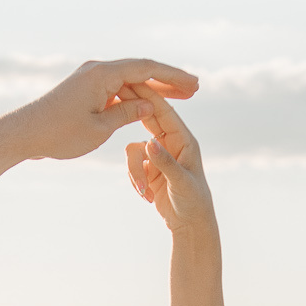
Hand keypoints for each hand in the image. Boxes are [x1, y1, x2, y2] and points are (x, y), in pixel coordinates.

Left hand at [0, 58, 197, 161]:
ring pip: (130, 79)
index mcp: (103, 74)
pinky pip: (117, 87)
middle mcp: (97, 69)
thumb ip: (127, 113)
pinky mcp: (85, 88)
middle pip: (141, 70)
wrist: (24, 134)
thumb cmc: (59, 133)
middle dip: (168, 80)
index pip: (146, 69)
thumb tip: (150, 104)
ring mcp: (90, 77)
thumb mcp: (99, 128)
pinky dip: (136, 94)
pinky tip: (150, 103)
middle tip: (194, 89)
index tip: (194, 85)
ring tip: (180, 96)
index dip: (173, 77)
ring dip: (153, 88)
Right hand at [124, 84, 213, 232]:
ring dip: (133, 171)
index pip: (163, 112)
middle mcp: (171, 143)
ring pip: (133, 151)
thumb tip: (148, 143)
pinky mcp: (148, 170)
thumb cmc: (193, 202)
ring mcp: (157, 156)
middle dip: (132, 114)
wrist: (189, 224)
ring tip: (142, 192)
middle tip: (113, 100)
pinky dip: (134, 180)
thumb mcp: (180, 183)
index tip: (131, 80)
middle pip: (146, 120)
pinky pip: (131, 166)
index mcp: (184, 140)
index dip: (147, 96)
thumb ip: (164, 163)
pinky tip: (145, 197)